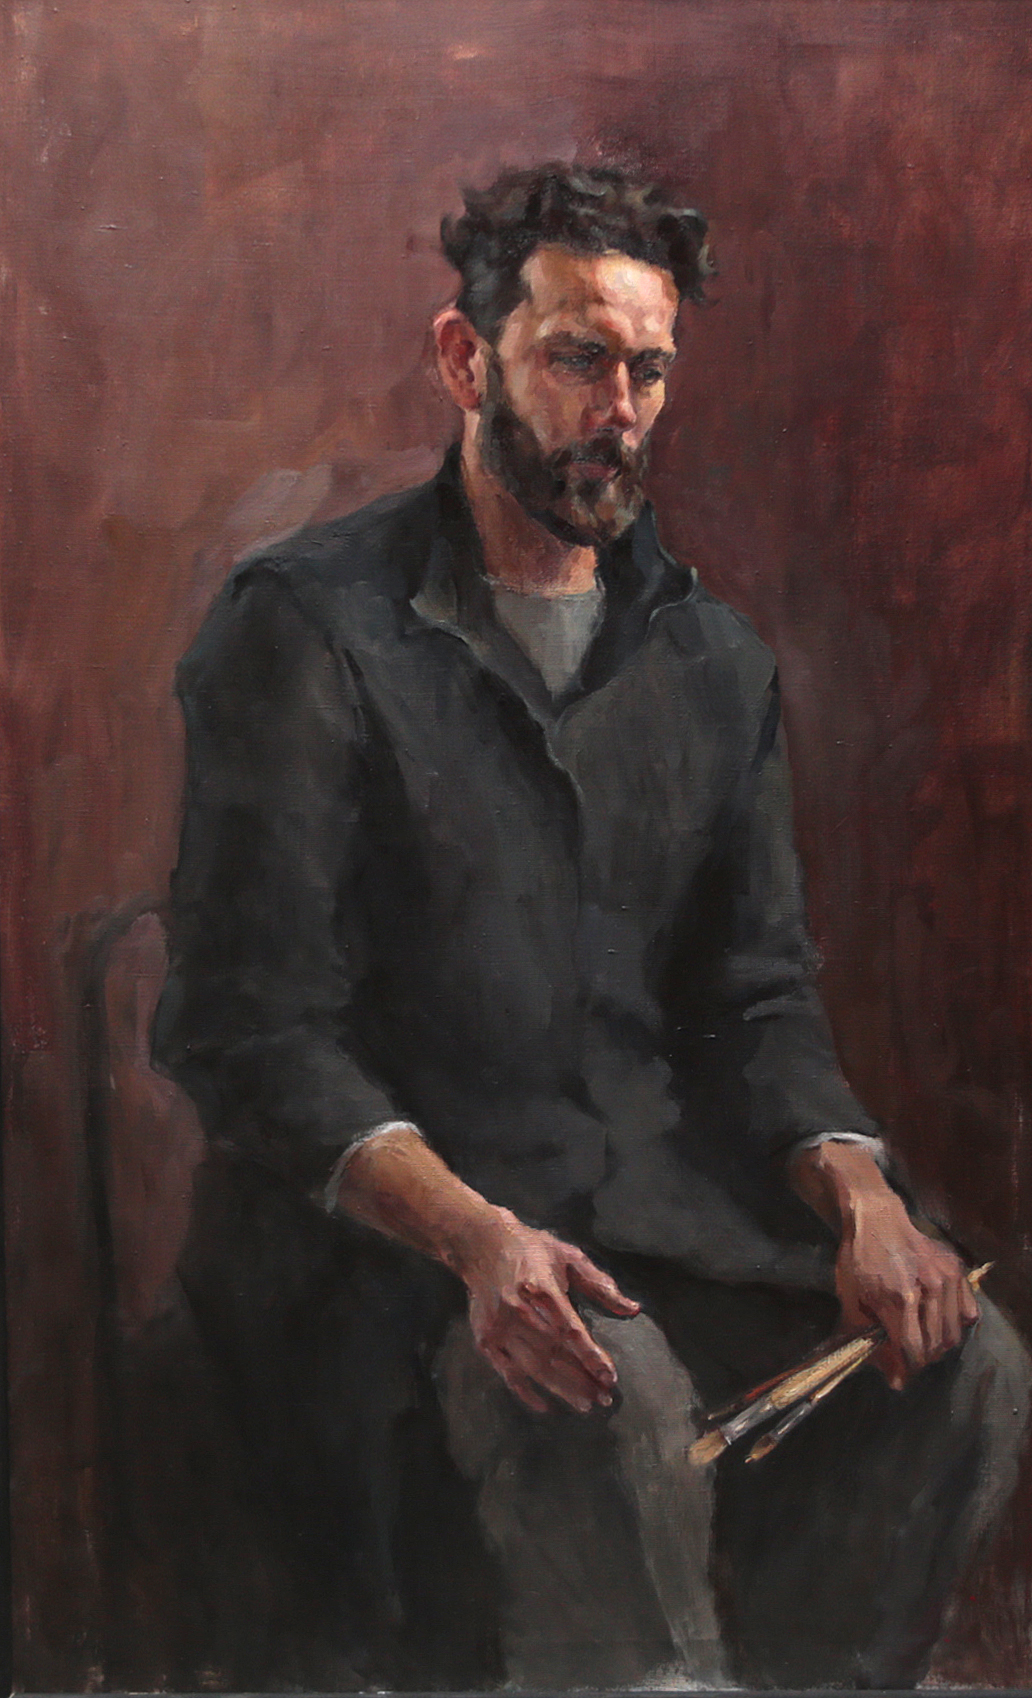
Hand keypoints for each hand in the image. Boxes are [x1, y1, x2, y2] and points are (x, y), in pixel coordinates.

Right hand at [457, 1207, 639, 1413]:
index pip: (570, 1331)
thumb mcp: (569, 1257)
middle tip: (605, 1398)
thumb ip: (600, 1284)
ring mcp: (499, 1327)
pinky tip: (546, 1405)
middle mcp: (519, 1310)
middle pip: (554, 1354)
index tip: (610, 1377)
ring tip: (586, 1403)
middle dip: (582, 1380)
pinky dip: (526, 1392)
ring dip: (562, 1389)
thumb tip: (633, 1309)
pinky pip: (508, 1373)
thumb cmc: (531, 1250)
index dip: (591, 1356)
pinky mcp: (485, 1339)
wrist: (481, 1244)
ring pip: (534, 1367)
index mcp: (542, 1288)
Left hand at [836, 1192, 978, 1389]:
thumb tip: (890, 1376)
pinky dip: (955, 1323)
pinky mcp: (956, 1269)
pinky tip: (937, 1319)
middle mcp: (927, 1290)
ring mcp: (945, 1278)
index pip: (912, 1352)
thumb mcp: (850, 1299)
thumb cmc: (858, 1260)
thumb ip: (865, 1338)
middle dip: (919, 1359)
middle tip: (905, 1354)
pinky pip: (968, 1312)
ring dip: (937, 1346)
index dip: (905, 1369)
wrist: (876, 1220)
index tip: (898, 1376)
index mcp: (898, 1299)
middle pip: (935, 1347)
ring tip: (920, 1339)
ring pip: (953, 1334)